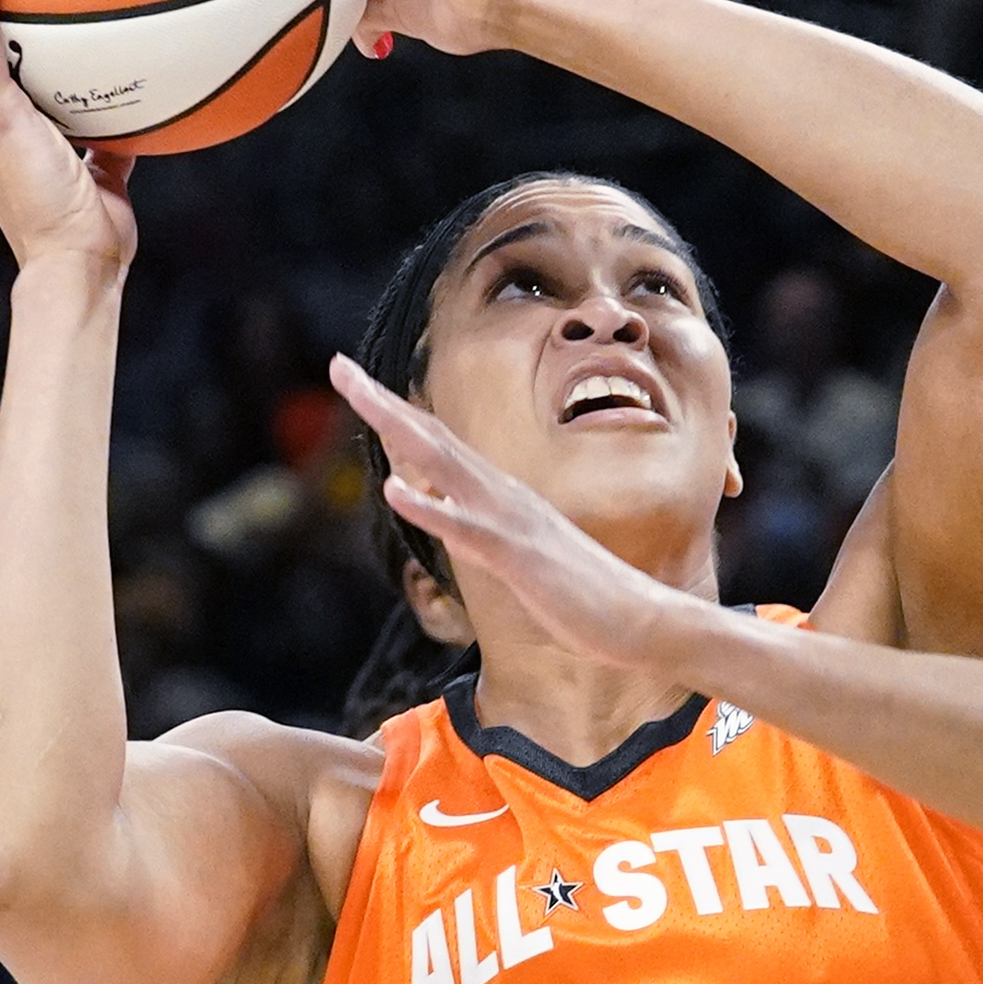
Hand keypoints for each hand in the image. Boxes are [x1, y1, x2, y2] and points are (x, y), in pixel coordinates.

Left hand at [328, 355, 686, 663]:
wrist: (643, 617)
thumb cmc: (587, 594)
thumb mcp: (526, 556)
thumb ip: (487, 532)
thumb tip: (450, 514)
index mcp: (503, 497)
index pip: (440, 445)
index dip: (396, 413)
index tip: (357, 383)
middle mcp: (504, 496)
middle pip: (432, 439)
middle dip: (383, 403)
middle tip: (339, 366)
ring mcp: (512, 522)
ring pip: (444, 466)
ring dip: (399, 430)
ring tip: (358, 397)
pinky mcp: (520, 556)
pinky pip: (468, 530)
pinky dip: (431, 508)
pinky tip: (396, 491)